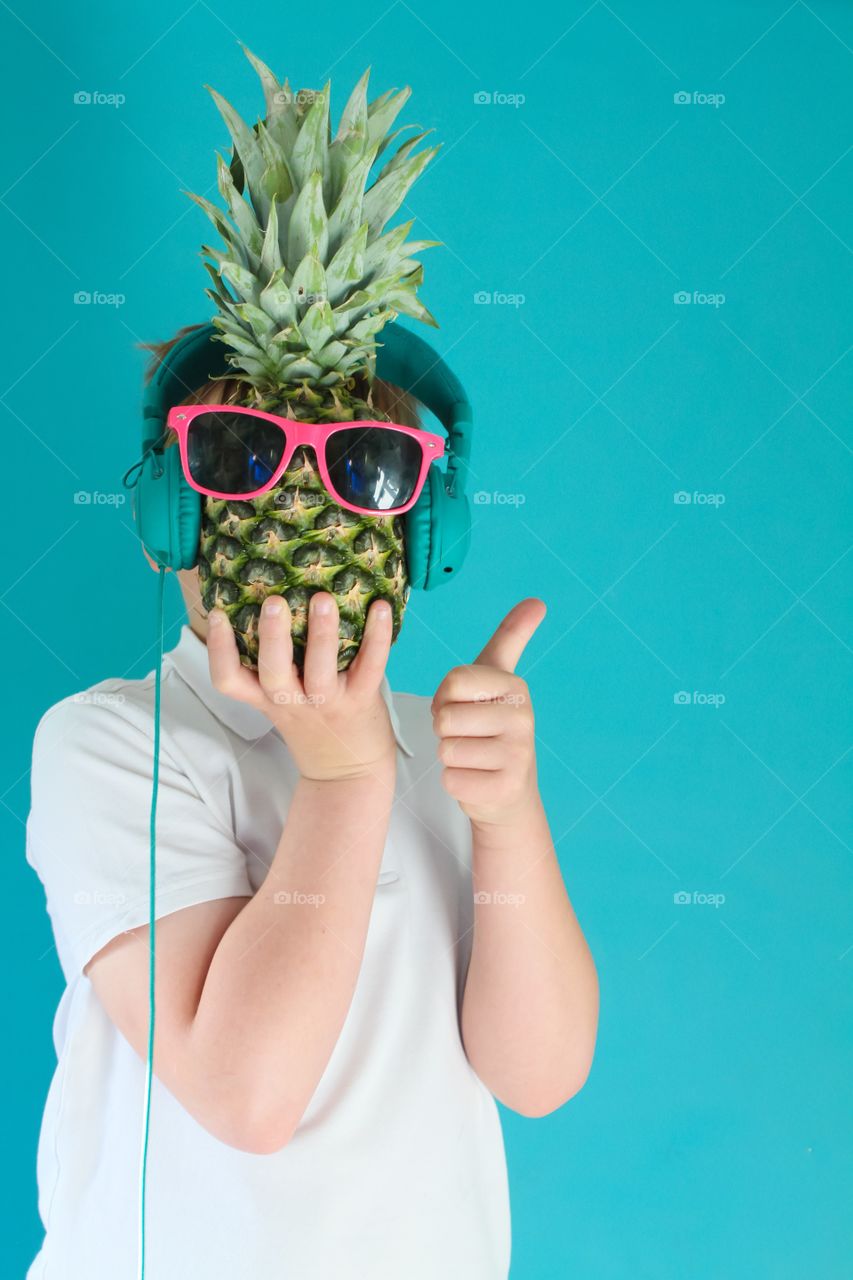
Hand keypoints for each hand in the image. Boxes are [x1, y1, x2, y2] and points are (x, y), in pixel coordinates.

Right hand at [206, 592, 396, 782]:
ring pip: (320, 670)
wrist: (350, 774)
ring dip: (322, 633)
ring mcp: (328, 703)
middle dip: (272, 637)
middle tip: (273, 602)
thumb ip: (275, 667)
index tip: (216, 614)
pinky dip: (377, 636)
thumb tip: (267, 602)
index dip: (218, 650)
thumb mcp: (282, 704)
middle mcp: (293, 702)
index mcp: (267, 700)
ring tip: (323, 599)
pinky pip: (370, 666)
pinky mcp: (361, 700)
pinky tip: (381, 608)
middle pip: (273, 673)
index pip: (229, 681)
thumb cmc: (314, 726)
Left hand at [431, 598, 546, 827]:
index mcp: (515, 688)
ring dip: (451, 756)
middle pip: (446, 718)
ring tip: (473, 756)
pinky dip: (456, 782)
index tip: (463, 706)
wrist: (509, 790)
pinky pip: (452, 779)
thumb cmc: (492, 726)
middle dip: (446, 729)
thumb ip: (511, 638)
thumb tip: (538, 601)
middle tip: (468, 735)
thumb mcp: (498, 678)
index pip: (453, 682)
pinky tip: (477, 779)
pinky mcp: (503, 789)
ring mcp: (517, 757)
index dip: (444, 698)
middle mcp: (523, 719)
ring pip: (447, 750)